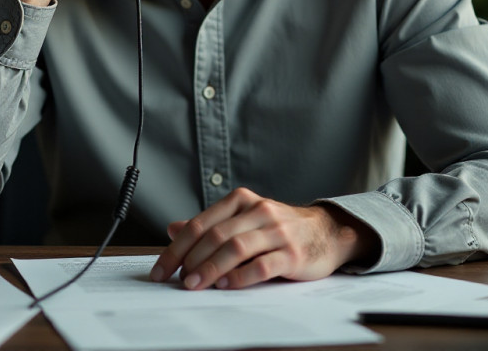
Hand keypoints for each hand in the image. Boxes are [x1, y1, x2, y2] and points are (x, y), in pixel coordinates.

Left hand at [149, 187, 377, 289]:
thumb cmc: (278, 228)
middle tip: (176, 280)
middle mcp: (258, 211)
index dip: (177, 247)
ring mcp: (277, 231)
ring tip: (194, 284)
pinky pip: (262, 265)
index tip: (161, 269)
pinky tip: (226, 286)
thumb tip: (173, 229)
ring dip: (211, 268)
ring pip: (237, 248)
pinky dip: (240, 277)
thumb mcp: (243, 219)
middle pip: (216, 235)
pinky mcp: (292, 253)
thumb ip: (210, 225)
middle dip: (191, 260)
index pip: (201, 223)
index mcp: (241, 200)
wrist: (326, 231)